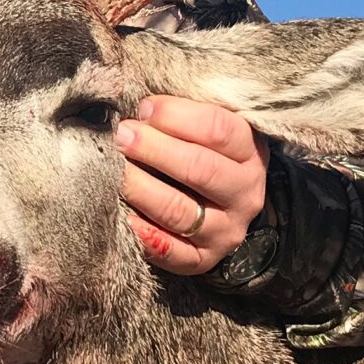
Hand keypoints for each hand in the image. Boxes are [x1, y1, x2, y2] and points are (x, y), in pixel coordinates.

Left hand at [116, 96, 267, 275]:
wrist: (223, 205)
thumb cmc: (202, 153)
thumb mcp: (206, 129)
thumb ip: (180, 115)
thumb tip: (137, 105)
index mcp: (249, 152)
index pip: (217, 129)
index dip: (176, 116)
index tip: (143, 108)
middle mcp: (245, 193)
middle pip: (200, 168)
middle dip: (154, 150)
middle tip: (121, 136)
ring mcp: (226, 230)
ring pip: (180, 211)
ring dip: (141, 189)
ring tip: (114, 171)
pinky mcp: (204, 259)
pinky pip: (172, 252)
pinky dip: (143, 235)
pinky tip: (122, 216)